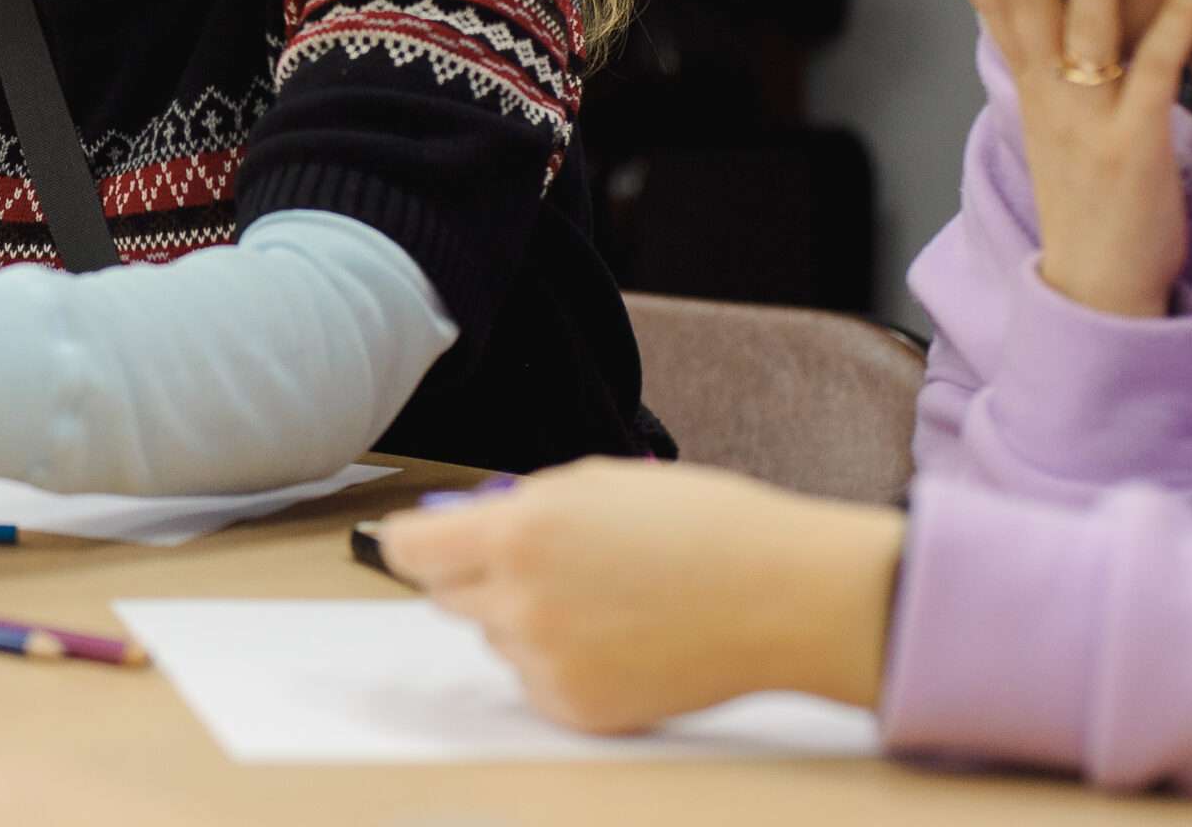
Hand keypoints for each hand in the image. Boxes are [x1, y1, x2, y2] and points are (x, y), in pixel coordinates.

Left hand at [379, 459, 902, 733]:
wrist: (782, 596)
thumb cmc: (702, 526)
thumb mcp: (597, 484)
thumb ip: (521, 507)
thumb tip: (469, 525)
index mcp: (518, 533)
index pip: (411, 550)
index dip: (409, 543)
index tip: (412, 543)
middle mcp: (519, 602)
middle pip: (448, 597)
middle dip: (478, 577)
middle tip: (541, 564)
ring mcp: (546, 662)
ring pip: (497, 638)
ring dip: (524, 619)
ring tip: (603, 598)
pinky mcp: (576, 708)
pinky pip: (536, 682)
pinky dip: (561, 663)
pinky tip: (619, 639)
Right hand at [929, 0, 1191, 316]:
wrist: (1096, 293)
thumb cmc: (1088, 222)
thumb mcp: (1057, 147)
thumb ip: (1056, 95)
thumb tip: (1055, 55)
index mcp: (1033, 100)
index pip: (994, 18)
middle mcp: (1052, 100)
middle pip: (1020, 9)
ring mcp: (1089, 118)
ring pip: (1080, 24)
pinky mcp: (1135, 138)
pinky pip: (1160, 62)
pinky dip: (1180, 11)